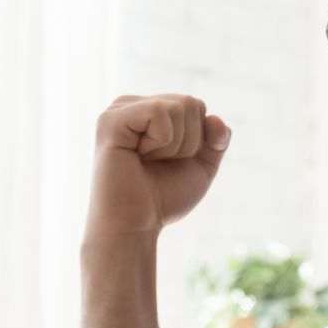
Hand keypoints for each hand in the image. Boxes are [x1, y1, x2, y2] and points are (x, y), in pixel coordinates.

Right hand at [85, 93, 230, 238]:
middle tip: (158, 163)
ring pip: (179, 106)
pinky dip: (162, 141)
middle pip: (192, 103)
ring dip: (176, 145)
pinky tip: (138, 156)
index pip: (197, 107)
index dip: (200, 139)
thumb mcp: (201, 166)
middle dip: (189, 141)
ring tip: (147, 161)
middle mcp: (132, 105)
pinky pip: (160, 111)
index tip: (173, 162)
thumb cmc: (162, 198)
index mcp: (149, 112)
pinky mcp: (111, 120)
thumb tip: (215, 118)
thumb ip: (216, 139)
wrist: (136, 224)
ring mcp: (119, 110)